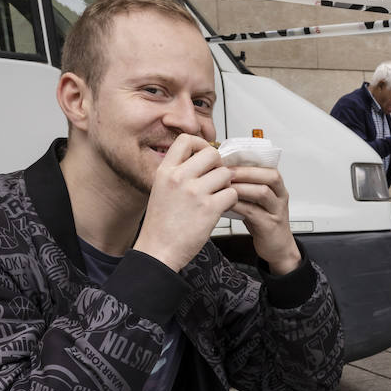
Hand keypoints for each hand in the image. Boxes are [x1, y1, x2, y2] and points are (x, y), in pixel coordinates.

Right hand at [134, 134, 237, 271]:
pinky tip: (220, 208)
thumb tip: (201, 161)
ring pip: (225, 173)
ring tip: (217, 197)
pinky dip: (230, 200)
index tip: (205, 157)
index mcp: (165, 171)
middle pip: (212, 153)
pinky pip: (232, 193)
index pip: (186, 139)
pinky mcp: (209, 208)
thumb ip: (178, 173)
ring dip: (226, 185)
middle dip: (218, 165)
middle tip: (216, 179)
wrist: (158, 250)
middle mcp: (179, 177)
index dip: (201, 144)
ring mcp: (195, 192)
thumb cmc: (160, 224)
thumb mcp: (161, 189)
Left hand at [227, 165, 300, 274]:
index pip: (268, 167)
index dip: (249, 162)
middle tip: (225, 171)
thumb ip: (246, 186)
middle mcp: (280, 197)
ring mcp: (277, 211)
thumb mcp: (257, 201)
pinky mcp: (270, 226)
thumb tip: (223, 171)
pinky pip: (253, 212)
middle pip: (270, 176)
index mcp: (278, 187)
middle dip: (245, 172)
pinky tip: (226, 203)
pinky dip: (238, 205)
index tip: (230, 159)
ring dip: (241, 187)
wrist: (277, 248)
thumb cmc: (264, 223)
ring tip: (225, 186)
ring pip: (262, 192)